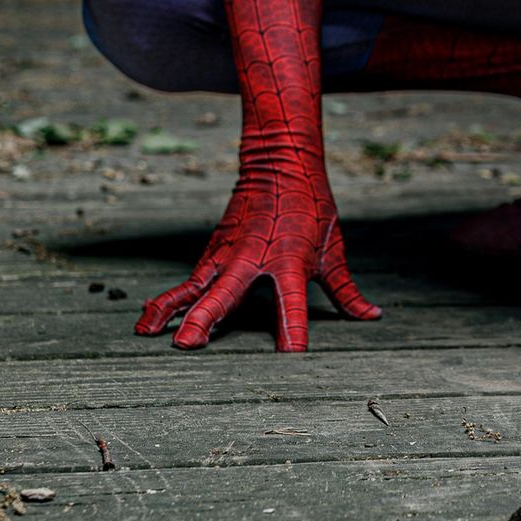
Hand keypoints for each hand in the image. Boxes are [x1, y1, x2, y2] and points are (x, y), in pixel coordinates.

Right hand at [135, 169, 379, 350]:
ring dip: (172, 310)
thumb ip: (347, 291)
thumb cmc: (311, 208)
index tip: (290, 358)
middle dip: (206, 319)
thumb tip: (372, 317)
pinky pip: (187, 282)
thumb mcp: (333, 249)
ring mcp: (227, 256)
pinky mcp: (212, 254)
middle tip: (187, 344)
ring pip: (195, 287)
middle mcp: (253, 260)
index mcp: (290, 262)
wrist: (279, 162)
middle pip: (226, 294)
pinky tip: (148, 319)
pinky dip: (167, 300)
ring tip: (148, 334)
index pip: (293, 303)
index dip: (293, 330)